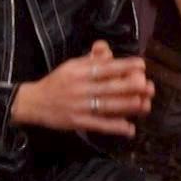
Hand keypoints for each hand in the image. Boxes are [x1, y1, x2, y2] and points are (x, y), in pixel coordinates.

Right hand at [9, 40, 153, 136]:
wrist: (33, 103)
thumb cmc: (56, 82)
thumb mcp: (70, 66)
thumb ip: (90, 60)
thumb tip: (108, 51)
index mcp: (77, 71)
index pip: (103, 67)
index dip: (123, 66)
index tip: (141, 65)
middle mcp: (78, 88)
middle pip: (108, 87)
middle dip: (130, 86)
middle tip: (148, 86)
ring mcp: (78, 106)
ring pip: (106, 106)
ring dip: (127, 106)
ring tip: (145, 105)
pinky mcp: (77, 122)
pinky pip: (98, 125)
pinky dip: (114, 127)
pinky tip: (129, 129)